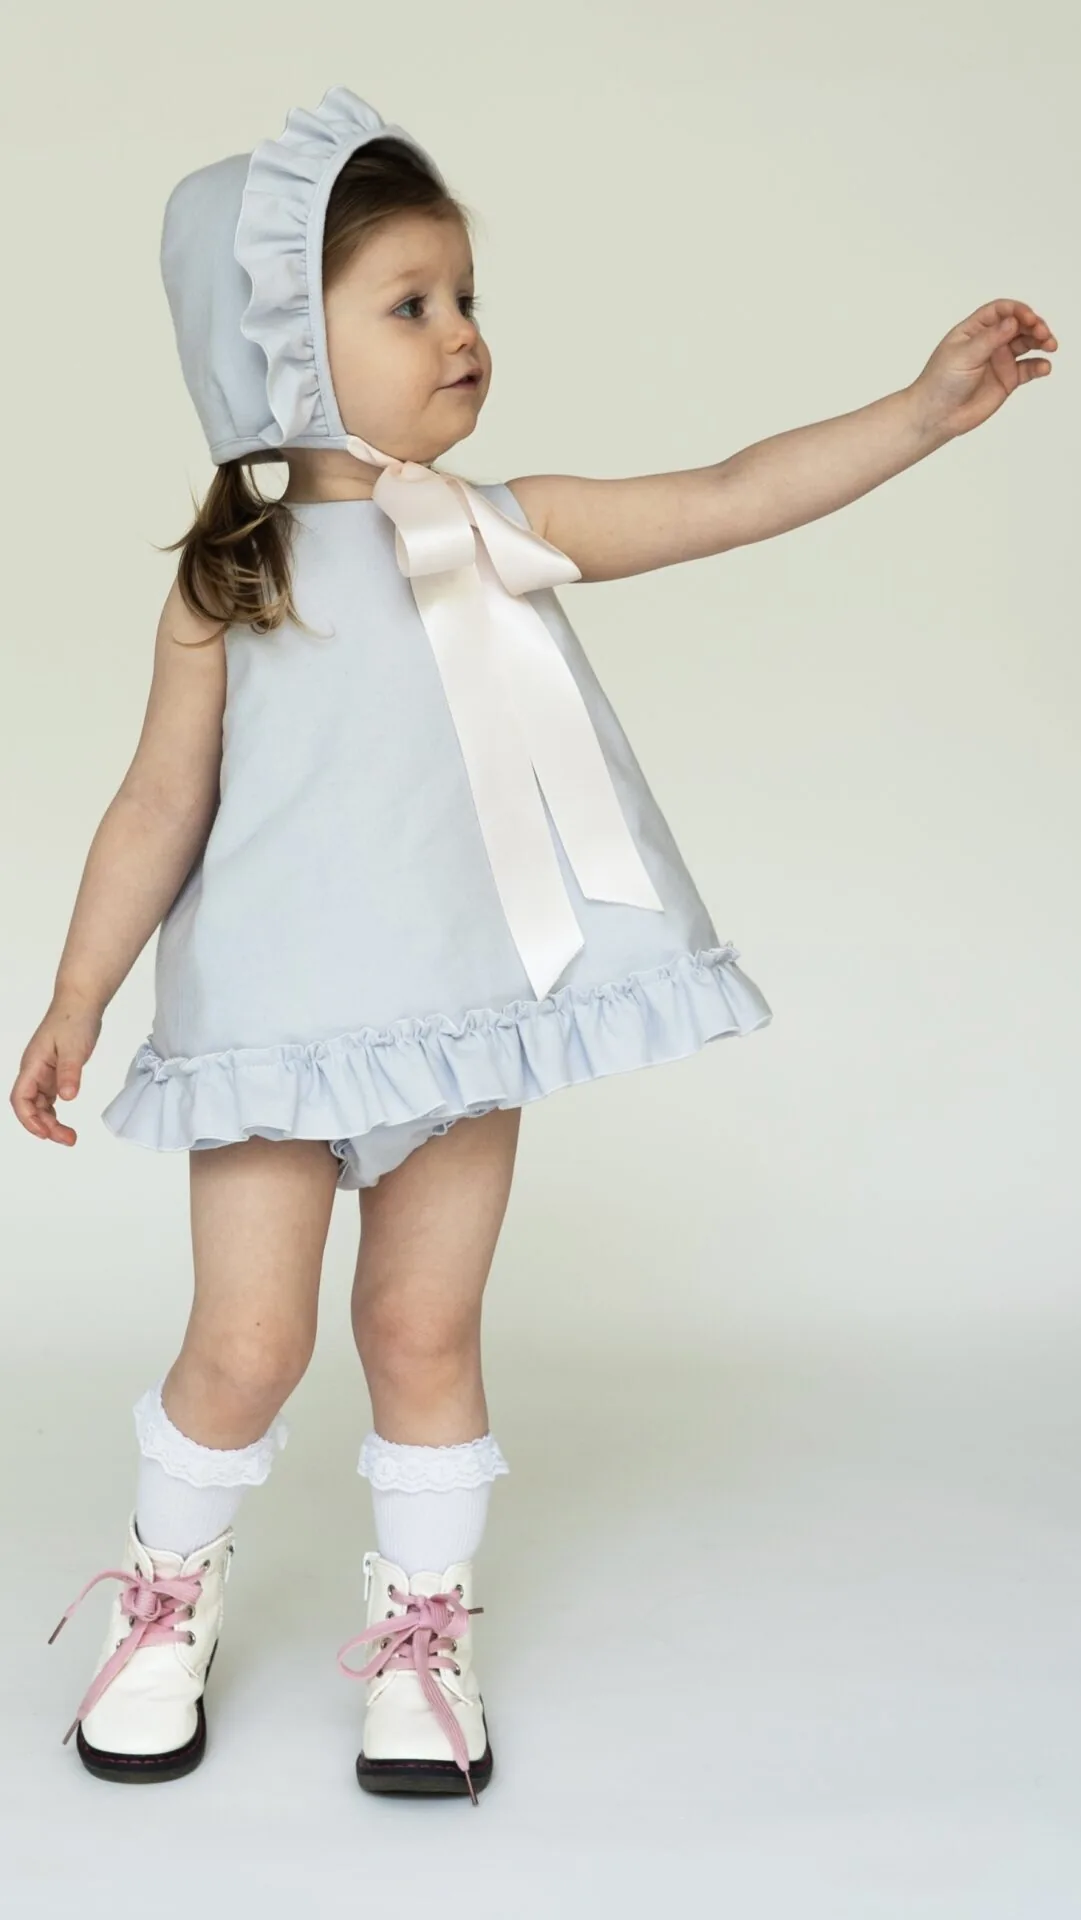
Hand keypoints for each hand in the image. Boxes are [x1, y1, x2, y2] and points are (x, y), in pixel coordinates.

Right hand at [9, 992, 102, 1146]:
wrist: (80, 1002)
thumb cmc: (74, 1020)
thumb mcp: (74, 1048)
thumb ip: (69, 1073)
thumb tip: (66, 1097)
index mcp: (33, 1065)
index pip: (21, 1098)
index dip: (29, 1119)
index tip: (45, 1133)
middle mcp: (34, 1071)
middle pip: (30, 1106)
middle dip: (44, 1126)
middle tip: (68, 1139)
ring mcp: (43, 1072)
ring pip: (39, 1104)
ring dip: (50, 1122)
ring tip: (69, 1136)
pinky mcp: (54, 1072)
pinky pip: (48, 1098)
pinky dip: (54, 1112)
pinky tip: (64, 1122)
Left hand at [909, 299, 1056, 441]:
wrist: (936, 415)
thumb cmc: (940, 382)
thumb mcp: (964, 355)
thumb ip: (990, 338)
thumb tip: (1013, 321)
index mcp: (974, 329)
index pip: (1001, 311)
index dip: (1017, 311)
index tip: (1028, 319)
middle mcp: (989, 342)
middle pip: (1018, 325)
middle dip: (1034, 325)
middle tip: (1043, 333)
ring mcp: (999, 360)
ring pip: (1027, 344)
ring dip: (1041, 341)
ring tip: (1050, 346)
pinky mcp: (1007, 379)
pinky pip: (1028, 369)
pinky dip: (1039, 366)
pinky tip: (1044, 367)